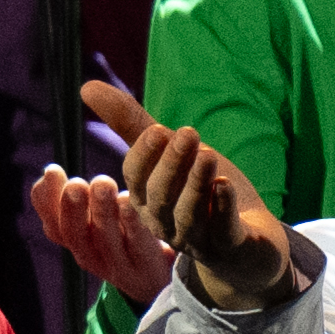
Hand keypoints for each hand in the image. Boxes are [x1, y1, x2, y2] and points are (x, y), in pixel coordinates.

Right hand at [42, 81, 305, 316]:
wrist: (248, 241)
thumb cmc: (202, 191)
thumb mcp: (172, 154)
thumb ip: (134, 125)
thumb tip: (86, 86)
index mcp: (145, 199)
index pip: (136, 178)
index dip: (145, 156)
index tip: (157, 129)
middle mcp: (164, 222)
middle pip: (159, 196)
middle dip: (171, 164)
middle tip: (189, 133)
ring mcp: (196, 238)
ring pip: (188, 215)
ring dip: (196, 184)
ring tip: (207, 154)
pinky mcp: (228, 247)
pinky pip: (222, 231)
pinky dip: (222, 208)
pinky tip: (226, 185)